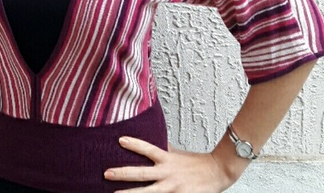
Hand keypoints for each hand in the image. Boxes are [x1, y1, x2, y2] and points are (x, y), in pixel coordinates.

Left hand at [104, 137, 233, 192]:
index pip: (148, 149)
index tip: (119, 140)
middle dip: (123, 174)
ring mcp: (173, 189)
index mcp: (167, 159)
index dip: (134, 144)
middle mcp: (168, 174)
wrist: (217, 172)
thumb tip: (148, 136)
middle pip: (142, 174)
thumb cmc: (194, 162)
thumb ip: (161, 148)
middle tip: (106, 173)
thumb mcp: (176, 153)